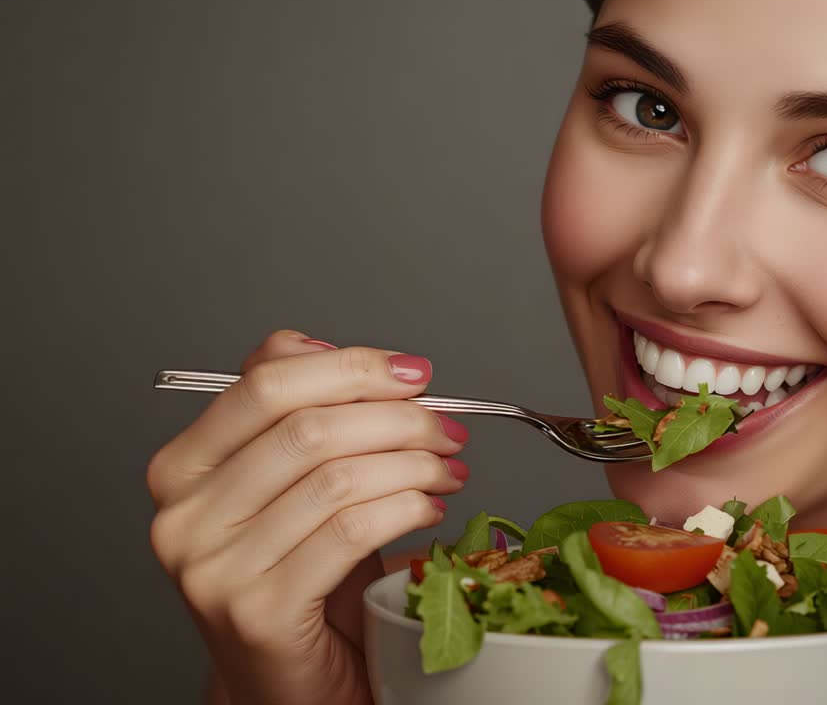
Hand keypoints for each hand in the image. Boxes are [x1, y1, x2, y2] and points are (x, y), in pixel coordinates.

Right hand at [147, 330, 469, 703]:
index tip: (412, 373)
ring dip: (414, 463)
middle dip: (397, 418)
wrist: (286, 682)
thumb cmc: (296, 579)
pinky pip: (351, 531)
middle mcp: (183, 516)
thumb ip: (292, 414)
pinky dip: (406, 508)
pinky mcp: (259, 612)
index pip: (265, 384)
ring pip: (336, 478)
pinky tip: (430, 508)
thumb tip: (327, 349)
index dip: (350, 367)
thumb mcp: (289, 486)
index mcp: (183, 468)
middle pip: (307, 428)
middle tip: (446, 426)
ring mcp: (214, 568)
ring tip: (448, 468)